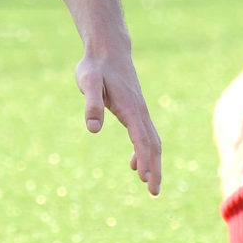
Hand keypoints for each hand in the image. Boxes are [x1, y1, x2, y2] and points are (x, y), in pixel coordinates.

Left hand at [76, 44, 161, 196]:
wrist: (108, 49)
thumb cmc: (95, 67)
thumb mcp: (87, 82)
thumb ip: (91, 105)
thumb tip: (93, 129)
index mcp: (130, 108)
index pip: (140, 139)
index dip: (143, 159)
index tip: (144, 179)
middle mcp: (140, 111)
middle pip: (153, 144)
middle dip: (155, 169)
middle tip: (153, 193)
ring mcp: (140, 111)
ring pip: (152, 141)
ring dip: (153, 163)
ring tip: (150, 186)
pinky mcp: (136, 110)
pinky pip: (145, 135)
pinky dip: (144, 152)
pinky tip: (135, 165)